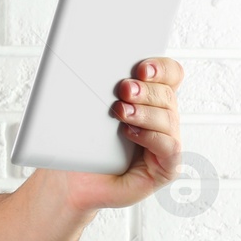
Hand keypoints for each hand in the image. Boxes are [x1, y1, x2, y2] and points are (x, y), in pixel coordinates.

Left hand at [53, 56, 185, 213]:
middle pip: (167, 95)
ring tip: (120, 111)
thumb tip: (89, 61)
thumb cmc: (77, 143)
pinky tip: (129, 132)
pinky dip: (151, 136)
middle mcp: (161, 120)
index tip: (141, 68)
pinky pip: (169, 147)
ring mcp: (165, 144)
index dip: (161, 68)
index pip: (171, 75)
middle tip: (124, 89)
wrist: (69, 179)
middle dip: (146, 90)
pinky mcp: (165, 168)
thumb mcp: (84, 107)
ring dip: (145, 112)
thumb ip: (97, 84)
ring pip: (168, 118)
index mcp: (149, 99)